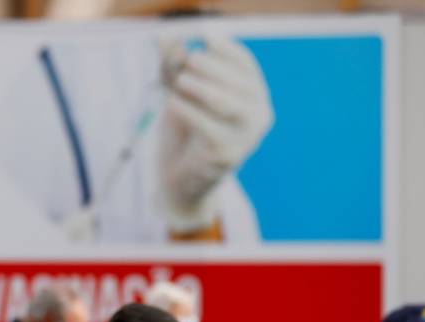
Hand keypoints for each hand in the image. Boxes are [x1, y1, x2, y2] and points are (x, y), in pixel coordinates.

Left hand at [158, 36, 273, 234]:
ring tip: (179, 80)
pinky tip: (171, 102)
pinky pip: (207, 127)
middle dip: (211, 66)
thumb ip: (175, 70)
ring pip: (226, 102)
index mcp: (255, 99)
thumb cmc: (185, 135)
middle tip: (187, 60)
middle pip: (239, 82)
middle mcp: (258, 118)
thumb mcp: (182, 97)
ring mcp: (245, 138)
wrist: (183, 183)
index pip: (247, 66)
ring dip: (200, 86)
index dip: (228, 49)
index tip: (205, 36)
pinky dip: (187, 110)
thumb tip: (165, 41)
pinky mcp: (225, 156)